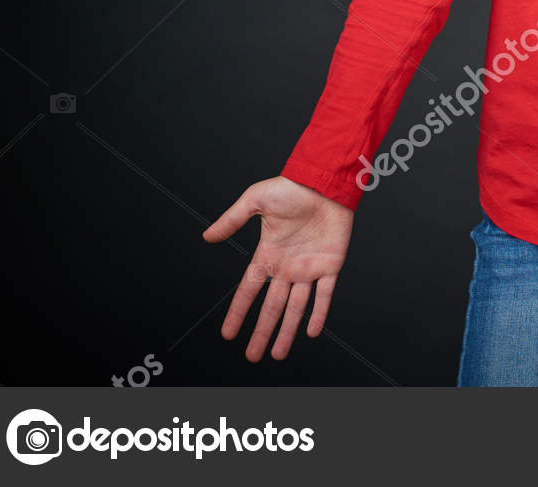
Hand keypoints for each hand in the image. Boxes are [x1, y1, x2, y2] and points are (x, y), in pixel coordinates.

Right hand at [202, 176, 353, 361]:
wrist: (325, 180)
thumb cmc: (291, 187)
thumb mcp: (255, 201)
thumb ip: (232, 219)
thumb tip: (206, 237)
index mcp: (268, 254)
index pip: (249, 289)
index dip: (238, 311)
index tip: (227, 334)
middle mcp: (287, 267)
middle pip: (272, 307)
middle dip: (261, 332)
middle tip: (252, 357)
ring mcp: (309, 267)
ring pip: (296, 307)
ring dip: (287, 331)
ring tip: (276, 355)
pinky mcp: (331, 264)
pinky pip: (324, 294)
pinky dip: (318, 313)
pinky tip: (311, 332)